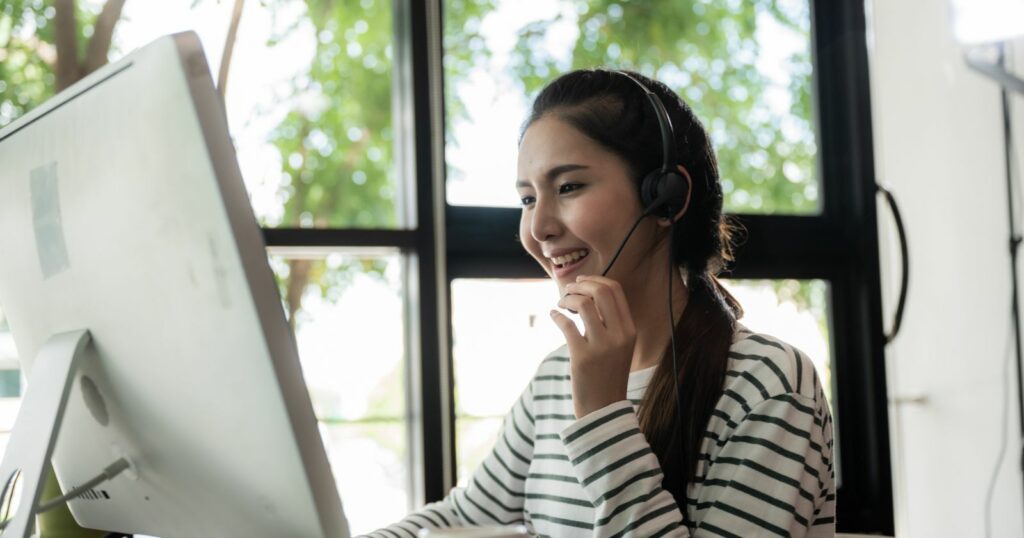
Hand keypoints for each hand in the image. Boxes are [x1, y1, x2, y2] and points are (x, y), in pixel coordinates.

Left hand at [550, 275, 636, 418]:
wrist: (603, 409)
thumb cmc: (607, 375)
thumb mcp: (618, 346)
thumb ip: (609, 323)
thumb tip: (587, 296)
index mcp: (629, 329)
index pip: (615, 290)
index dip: (595, 280)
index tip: (581, 282)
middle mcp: (620, 335)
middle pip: (600, 291)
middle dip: (580, 285)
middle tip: (568, 291)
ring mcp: (602, 346)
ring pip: (583, 304)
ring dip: (567, 299)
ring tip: (560, 305)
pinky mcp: (582, 357)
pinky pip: (566, 325)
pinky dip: (556, 315)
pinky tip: (553, 315)